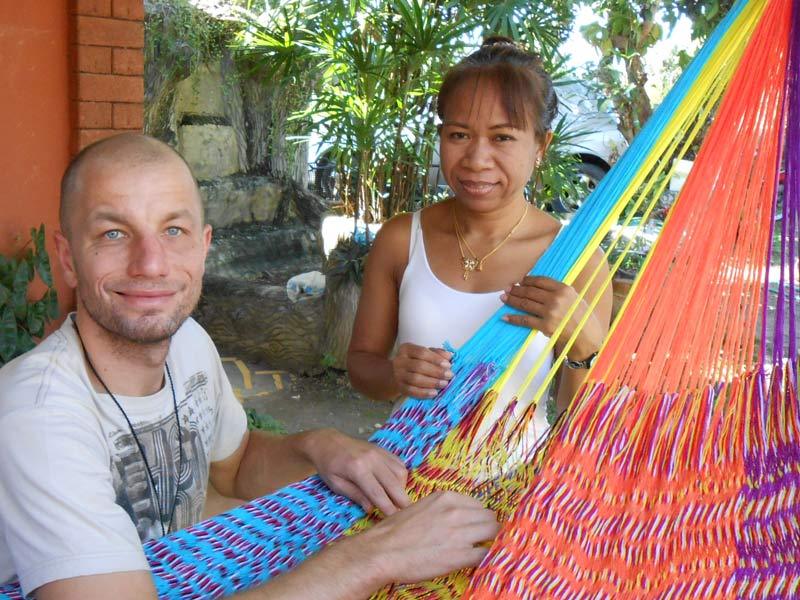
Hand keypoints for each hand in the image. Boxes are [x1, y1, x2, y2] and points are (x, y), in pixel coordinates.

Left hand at [303, 429, 409, 514]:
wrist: (327, 441)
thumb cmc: (328, 465)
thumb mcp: (336, 484)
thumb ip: (355, 495)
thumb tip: (372, 509)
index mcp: (357, 469)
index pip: (378, 493)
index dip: (388, 508)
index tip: (394, 520)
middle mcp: (372, 459)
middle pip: (394, 483)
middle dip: (402, 501)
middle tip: (404, 514)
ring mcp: (379, 452)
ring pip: (401, 472)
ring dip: (402, 488)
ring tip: (396, 499)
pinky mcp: (383, 449)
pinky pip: (399, 464)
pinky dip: (400, 477)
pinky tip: (394, 485)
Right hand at [357, 491, 499, 585]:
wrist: (382, 552)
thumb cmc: (395, 532)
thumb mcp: (421, 508)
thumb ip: (442, 510)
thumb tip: (457, 519)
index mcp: (446, 498)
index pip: (479, 505)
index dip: (478, 518)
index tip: (475, 527)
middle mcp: (456, 512)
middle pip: (490, 517)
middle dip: (487, 528)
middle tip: (479, 540)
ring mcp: (459, 533)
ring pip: (493, 532)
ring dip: (489, 541)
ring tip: (479, 550)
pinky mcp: (460, 555)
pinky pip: (486, 554)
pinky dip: (485, 558)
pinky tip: (476, 561)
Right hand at [391, 343, 452, 398]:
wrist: (395, 373)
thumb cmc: (414, 361)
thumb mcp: (424, 354)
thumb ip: (436, 353)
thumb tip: (449, 356)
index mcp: (407, 349)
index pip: (422, 353)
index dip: (436, 359)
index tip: (448, 365)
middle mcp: (400, 361)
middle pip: (419, 366)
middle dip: (436, 372)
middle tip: (449, 375)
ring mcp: (398, 375)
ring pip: (415, 379)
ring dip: (432, 382)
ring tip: (444, 384)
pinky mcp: (399, 387)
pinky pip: (411, 391)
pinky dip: (424, 393)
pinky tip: (434, 393)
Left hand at [500, 275, 602, 360]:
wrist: (587, 337)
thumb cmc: (581, 317)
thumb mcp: (574, 298)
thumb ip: (558, 291)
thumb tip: (537, 286)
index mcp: (564, 289)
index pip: (540, 281)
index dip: (527, 280)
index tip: (519, 280)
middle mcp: (556, 299)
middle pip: (530, 291)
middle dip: (516, 289)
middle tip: (507, 288)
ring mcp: (550, 313)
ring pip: (525, 304)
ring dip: (512, 300)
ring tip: (503, 298)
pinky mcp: (546, 326)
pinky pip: (525, 320)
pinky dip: (513, 318)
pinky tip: (505, 316)